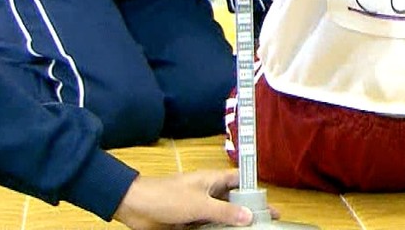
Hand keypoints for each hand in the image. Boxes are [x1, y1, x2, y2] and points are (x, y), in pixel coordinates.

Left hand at [113, 170, 276, 229]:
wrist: (135, 206)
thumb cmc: (166, 196)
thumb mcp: (200, 204)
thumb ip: (225, 211)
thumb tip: (249, 216)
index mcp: (213, 180)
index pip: (240, 181)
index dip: (255, 191)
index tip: (268, 205)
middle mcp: (208, 192)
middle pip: (233, 202)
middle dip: (247, 212)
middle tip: (263, 224)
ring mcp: (198, 207)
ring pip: (222, 217)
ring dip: (232, 224)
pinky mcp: (189, 222)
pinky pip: (208, 227)